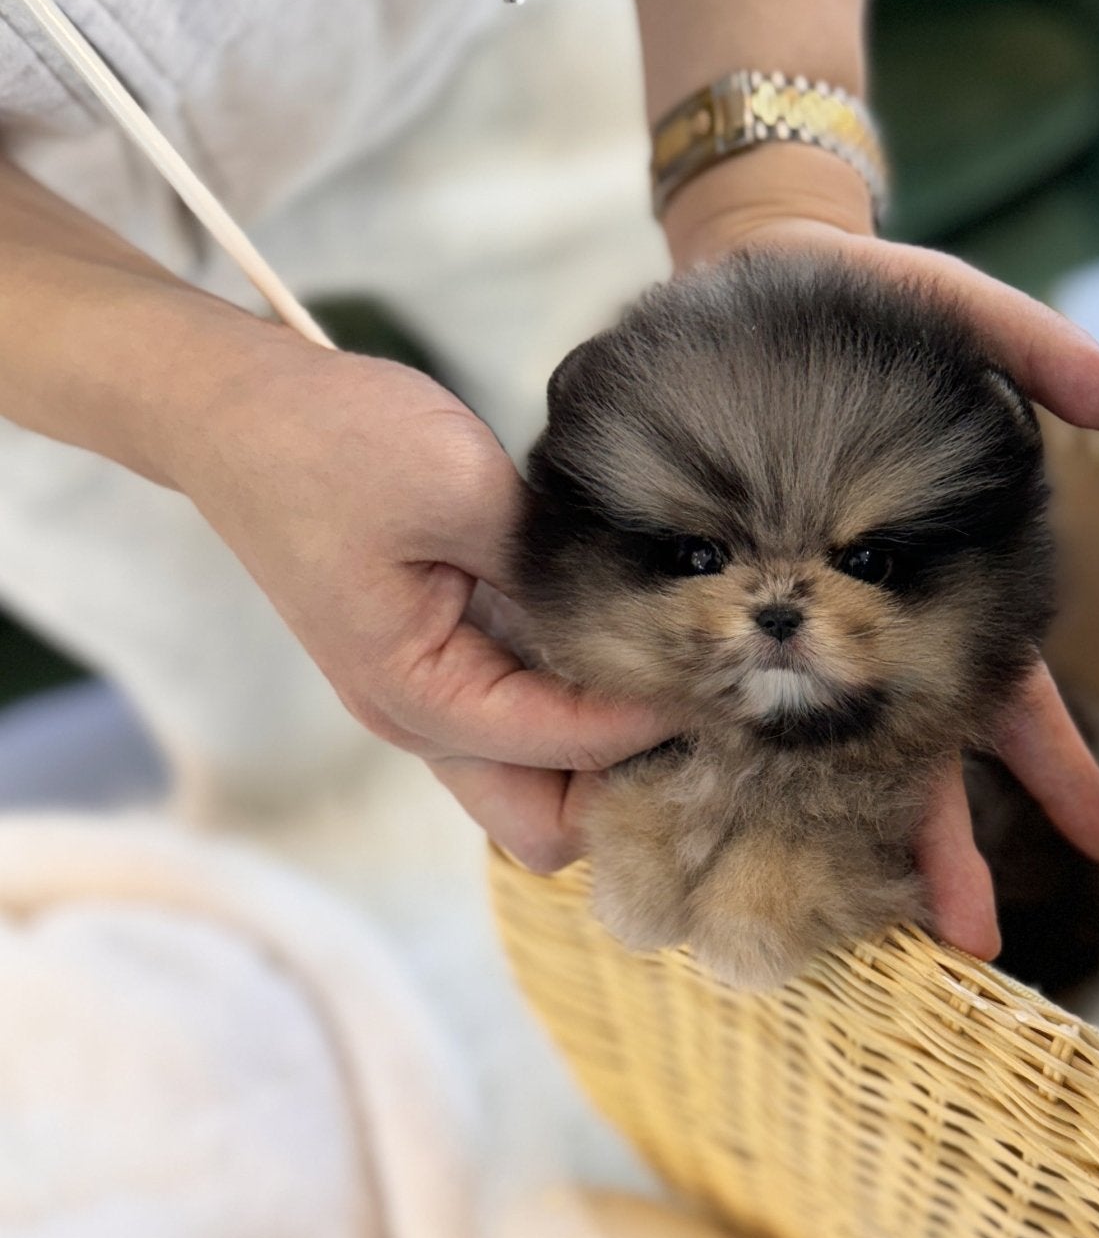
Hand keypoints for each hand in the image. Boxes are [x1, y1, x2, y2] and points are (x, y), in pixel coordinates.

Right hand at [166, 331, 671, 863]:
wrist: (239, 413)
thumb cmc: (333, 443)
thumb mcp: (459, 487)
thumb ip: (556, 568)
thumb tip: (656, 612)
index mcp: (417, 693)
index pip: (567, 752)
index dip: (653, 716)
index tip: (721, 662)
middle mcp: (420, 722)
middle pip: (547, 825)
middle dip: (627, 783)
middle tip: (697, 696)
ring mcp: (429, 701)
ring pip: (539, 788)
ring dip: (606, 753)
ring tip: (675, 673)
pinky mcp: (443, 667)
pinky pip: (526, 728)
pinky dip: (580, 712)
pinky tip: (629, 643)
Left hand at [661, 147, 1098, 961]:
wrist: (748, 272)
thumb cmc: (872, 304)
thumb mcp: (967, 317)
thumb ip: (1048, 360)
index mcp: (942, 585)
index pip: (1012, 696)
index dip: (1050, 768)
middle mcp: (865, 624)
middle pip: (912, 757)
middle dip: (944, 847)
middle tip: (976, 945)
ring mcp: (782, 619)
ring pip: (805, 751)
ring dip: (823, 834)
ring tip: (826, 919)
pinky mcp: (700, 598)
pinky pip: (699, 685)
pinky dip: (697, 755)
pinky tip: (685, 831)